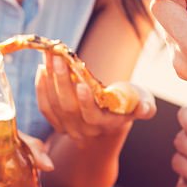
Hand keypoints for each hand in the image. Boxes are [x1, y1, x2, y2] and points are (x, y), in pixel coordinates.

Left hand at [36, 52, 155, 142]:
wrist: (112, 116)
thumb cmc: (130, 102)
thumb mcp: (142, 103)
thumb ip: (145, 106)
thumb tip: (144, 108)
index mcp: (106, 124)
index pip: (92, 116)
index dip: (86, 101)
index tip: (82, 83)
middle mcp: (85, 130)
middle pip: (68, 108)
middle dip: (61, 80)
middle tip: (57, 56)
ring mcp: (69, 128)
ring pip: (54, 105)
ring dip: (49, 79)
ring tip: (48, 56)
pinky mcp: (57, 122)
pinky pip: (45, 107)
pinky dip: (41, 88)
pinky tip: (42, 69)